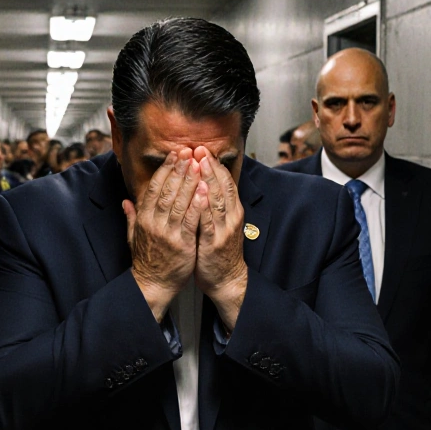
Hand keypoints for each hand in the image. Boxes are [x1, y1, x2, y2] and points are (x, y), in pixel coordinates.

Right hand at [123, 149, 204, 321]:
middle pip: (167, 190)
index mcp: (144, 218)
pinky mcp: (181, 244)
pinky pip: (189, 220)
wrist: (152, 285)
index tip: (174, 154)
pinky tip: (203, 190)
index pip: (154, 187)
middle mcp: (154, 223)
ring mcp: (167, 233)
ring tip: (197, 164)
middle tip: (188, 151)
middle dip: (178, 169)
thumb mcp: (134, 236)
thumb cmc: (146, 260)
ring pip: (178, 201)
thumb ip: (131, 217)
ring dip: (188, 181)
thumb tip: (126, 201)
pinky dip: (196, 204)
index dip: (165, 169)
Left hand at [192, 147, 247, 329]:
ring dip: (208, 180)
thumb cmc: (219, 251)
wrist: (227, 279)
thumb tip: (204, 184)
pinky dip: (204, 207)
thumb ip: (213, 205)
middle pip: (223, 187)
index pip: (226, 183)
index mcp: (232, 212)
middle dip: (211, 167)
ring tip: (199, 164)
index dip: (215, 166)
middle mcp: (231, 217)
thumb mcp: (219, 224)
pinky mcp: (213, 243)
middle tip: (200, 150)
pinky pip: (208, 222)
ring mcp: (223, 230)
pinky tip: (199, 194)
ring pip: (217, 200)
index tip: (204, 151)